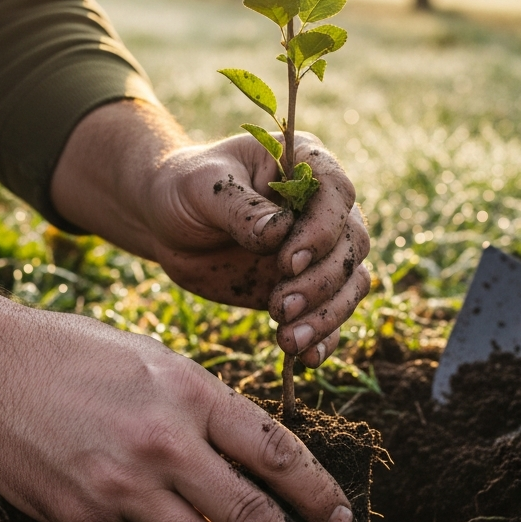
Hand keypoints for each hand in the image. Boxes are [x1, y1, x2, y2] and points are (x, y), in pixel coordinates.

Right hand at [0, 247, 353, 521]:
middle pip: (252, 514)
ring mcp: (123, 489)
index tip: (340, 517)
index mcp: (191, 392)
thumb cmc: (79, 355)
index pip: (276, 452)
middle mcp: (164, 444)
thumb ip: (209, 409)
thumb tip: (259, 460)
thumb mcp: (158, 360)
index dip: (316, 491)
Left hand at [51, 100, 371, 367]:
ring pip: (350, 283)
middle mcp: (324, 208)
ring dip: (327, 315)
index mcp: (306, 164)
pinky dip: (326, 337)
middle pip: (351, 245)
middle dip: (321, 282)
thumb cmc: (186, 189)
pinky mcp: (309, 287)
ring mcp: (320, 250)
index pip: (336, 194)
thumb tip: (278, 233)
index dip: (321, 230)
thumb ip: (241, 208)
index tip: (288, 262)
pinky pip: (332, 314)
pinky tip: (306, 357)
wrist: (169, 224)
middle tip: (279, 307)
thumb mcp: (203, 187)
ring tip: (289, 340)